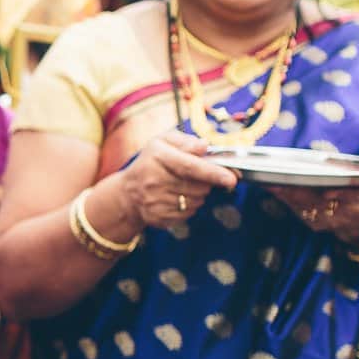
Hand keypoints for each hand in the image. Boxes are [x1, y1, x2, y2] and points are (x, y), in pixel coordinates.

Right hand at [115, 130, 237, 230]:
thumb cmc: (151, 162)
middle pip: (197, 186)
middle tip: (200, 177)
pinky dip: (189, 206)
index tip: (231, 178)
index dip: (213, 172)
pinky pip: (187, 214)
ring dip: (198, 195)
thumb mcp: (163, 142)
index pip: (190, 166)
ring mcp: (154, 201)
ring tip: (184, 186)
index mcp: (157, 156)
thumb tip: (204, 146)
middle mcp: (153, 180)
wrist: (128, 192)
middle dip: (207, 183)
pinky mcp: (157, 217)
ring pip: (195, 201)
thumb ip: (186, 141)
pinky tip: (177, 198)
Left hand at [264, 124, 358, 246]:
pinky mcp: (314, 224)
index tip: (306, 178)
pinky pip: (296, 209)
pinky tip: (269, 184)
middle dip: (295, 187)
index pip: (340, 193)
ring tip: (267, 176)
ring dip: (284, 191)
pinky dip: (283, 197)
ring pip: (302, 205)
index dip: (324, 188)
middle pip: (315, 199)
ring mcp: (327, 221)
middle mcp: (343, 213)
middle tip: (276, 173)